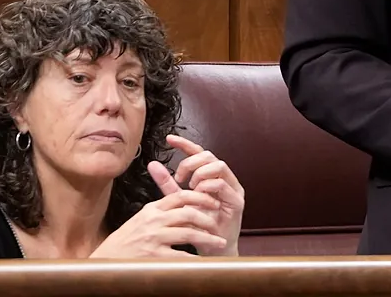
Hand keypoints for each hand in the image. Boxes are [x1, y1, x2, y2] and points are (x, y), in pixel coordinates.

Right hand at [89, 188, 226, 257]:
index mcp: (151, 209)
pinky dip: (195, 257)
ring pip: (189, 232)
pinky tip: (204, 259)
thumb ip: (160, 210)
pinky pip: (181, 255)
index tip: (214, 203)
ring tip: (219, 241)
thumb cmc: (125, 242)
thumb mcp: (141, 220)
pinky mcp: (153, 256)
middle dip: (208, 218)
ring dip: (208, 237)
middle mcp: (153, 221)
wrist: (104, 261)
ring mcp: (153, 238)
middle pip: (189, 212)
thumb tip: (184, 200)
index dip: (201, 197)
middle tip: (218, 224)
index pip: (181, 196)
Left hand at [154, 134, 244, 255]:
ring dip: (200, 174)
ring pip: (219, 165)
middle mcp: (226, 180)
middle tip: (179, 178)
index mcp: (213, 177)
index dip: (186, 144)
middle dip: (191, 162)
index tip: (169, 139)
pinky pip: (222, 184)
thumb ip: (168, 184)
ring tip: (190, 188)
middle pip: (210, 156)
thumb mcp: (179, 201)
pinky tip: (198, 195)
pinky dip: (207, 186)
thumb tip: (153, 164)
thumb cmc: (197, 226)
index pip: (201, 153)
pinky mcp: (237, 202)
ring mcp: (234, 190)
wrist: (210, 250)